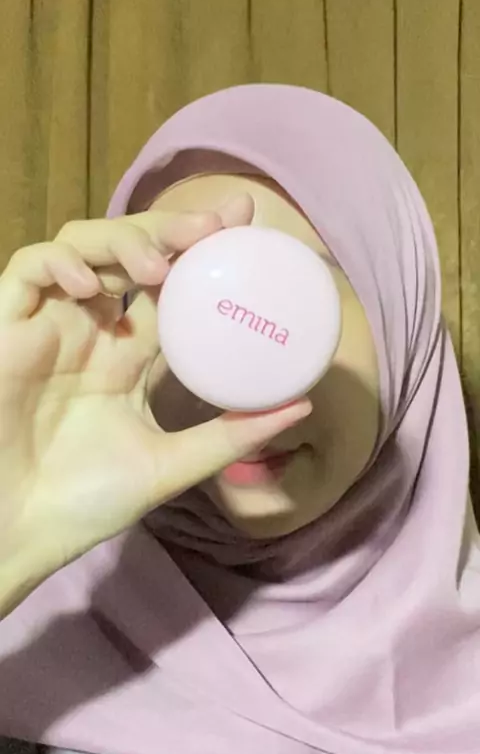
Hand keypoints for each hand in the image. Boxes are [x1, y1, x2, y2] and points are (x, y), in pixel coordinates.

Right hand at [0, 197, 309, 611]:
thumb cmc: (86, 503)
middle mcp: (93, 329)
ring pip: (81, 245)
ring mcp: (50, 324)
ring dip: (122, 241)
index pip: (171, 285)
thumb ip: (228, 436)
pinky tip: (89, 286)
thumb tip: (301, 405)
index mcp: (130, 354)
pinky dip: (58, 263)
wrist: (19, 534)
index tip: (244, 219)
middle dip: (169, 229)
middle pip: (130, 251)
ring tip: (158, 267)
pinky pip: (27, 269)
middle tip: (211, 227)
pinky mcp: (7, 328)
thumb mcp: (169, 465)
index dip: (202, 248)